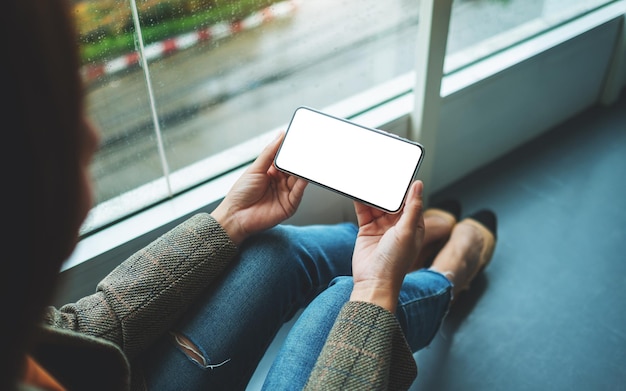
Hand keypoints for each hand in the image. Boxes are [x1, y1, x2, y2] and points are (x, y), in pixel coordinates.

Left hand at [211, 133, 307, 244]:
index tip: (297, 139)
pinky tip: (303, 176)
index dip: (291, 150)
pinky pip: (299, 193)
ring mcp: (286, 194)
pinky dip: (303, 184)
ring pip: (298, 179)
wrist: (235, 217)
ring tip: (306, 160)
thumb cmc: (240, 194)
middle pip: (293, 168)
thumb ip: (269, 153)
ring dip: (302, 170)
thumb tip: (280, 136)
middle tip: (305, 148)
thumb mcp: (255, 169)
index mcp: (271, 172)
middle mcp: (280, 182)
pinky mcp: (290, 206)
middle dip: (299, 159)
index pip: (285, 159)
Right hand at [350, 180, 424, 311]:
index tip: (399, 172)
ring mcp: (381, 227)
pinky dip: (361, 201)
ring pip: (377, 204)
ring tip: (367, 178)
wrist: (373, 282)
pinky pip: (364, 211)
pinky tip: (358, 191)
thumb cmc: (394, 263)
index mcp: (413, 225)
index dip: (405, 187)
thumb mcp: (407, 231)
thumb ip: (412, 207)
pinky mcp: (366, 229)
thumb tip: (419, 186)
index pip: (410, 200)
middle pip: (392, 201)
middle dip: (386, 188)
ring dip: (373, 193)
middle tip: (380, 172)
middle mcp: (397, 225)